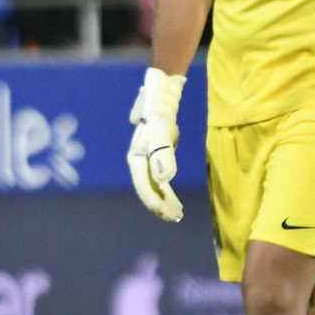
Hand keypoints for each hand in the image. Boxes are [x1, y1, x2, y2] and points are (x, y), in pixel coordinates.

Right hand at [127, 67, 185, 221]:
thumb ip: (164, 155)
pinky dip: (166, 191)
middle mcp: (138, 162)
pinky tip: (173, 199)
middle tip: (176, 218)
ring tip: (177, 213)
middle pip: (149, 189)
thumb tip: (165, 179)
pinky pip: (159, 179)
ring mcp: (146, 160)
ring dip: (164, 200)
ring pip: (154, 186)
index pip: (145, 187)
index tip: (168, 214)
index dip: (156, 203)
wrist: (160, 97)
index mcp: (136, 159)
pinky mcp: (154, 157)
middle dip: (161, 205)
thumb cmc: (159, 114)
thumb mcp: (163, 133)